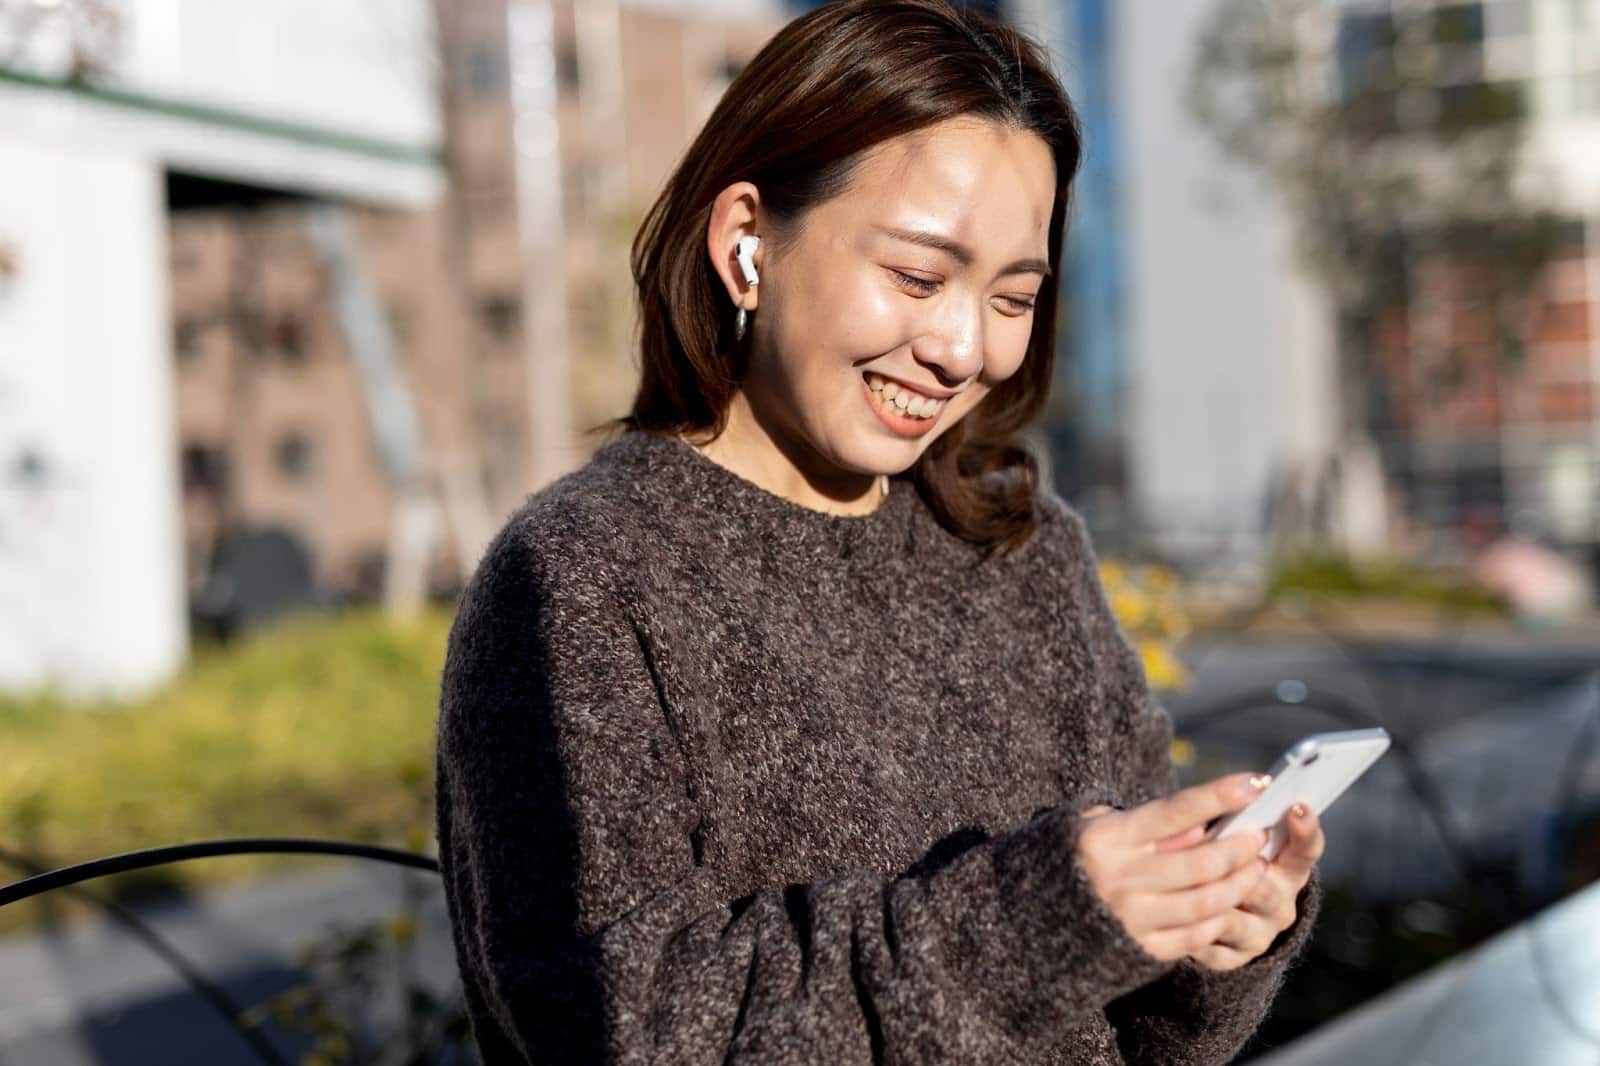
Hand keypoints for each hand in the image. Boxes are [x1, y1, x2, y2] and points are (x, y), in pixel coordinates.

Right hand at [1073, 773, 1273, 963]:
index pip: (1175, 811)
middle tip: (1259, 836)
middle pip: (1200, 862)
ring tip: (1256, 868)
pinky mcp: (1140, 949)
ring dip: (1240, 883)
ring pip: (1206, 901)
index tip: (1255, 782)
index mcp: (1107, 838)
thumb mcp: (1102, 825)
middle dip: (1240, 847)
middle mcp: (1118, 878)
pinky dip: (1219, 917)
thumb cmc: (1081, 857)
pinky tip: (1229, 902)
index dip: (1218, 795)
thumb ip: (1151, 824)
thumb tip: (1203, 825)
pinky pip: (1195, 935)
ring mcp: (1130, 917)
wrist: (1038, 915)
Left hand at [1186, 802, 1323, 971]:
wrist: (1220, 918)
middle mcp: (1280, 904)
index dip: (1305, 830)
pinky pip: (1210, 946)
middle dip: (1238, 869)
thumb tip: (1235, 794)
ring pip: (1233, 920)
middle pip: (1265, 888)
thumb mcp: (1237, 838)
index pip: (1306, 849)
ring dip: (1207, 901)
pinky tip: (1171, 915)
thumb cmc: (1226, 861)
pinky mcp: (1234, 957)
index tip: (1296, 807)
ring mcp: (1259, 934)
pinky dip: (1190, 930)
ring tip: (1181, 884)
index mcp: (1288, 868)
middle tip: (1220, 851)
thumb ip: (1239, 822)